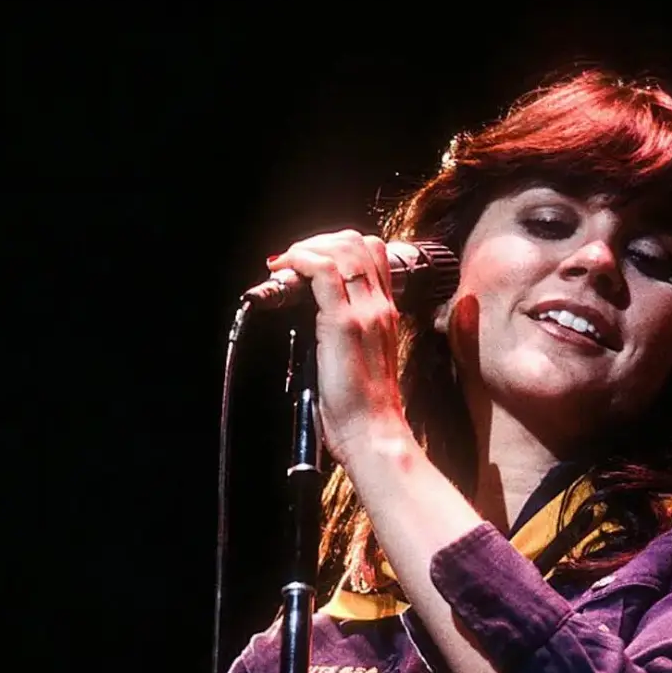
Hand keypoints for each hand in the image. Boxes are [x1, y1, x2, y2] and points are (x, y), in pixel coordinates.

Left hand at [266, 230, 414, 463]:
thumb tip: (316, 312)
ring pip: (342, 248)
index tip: (311, 262)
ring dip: (307, 248)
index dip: (338, 247)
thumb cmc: (363, 405)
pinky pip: (322, 271)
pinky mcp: (343, 323)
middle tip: (294, 261)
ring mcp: (364, 312)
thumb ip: (348, 329)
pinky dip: (300, 261)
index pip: (373, 254)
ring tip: (287, 265)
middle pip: (358, 242)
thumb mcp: (362, 357)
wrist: (373, 431)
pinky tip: (286, 272)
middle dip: (320, 241)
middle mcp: (380, 306)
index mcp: (385, 313)